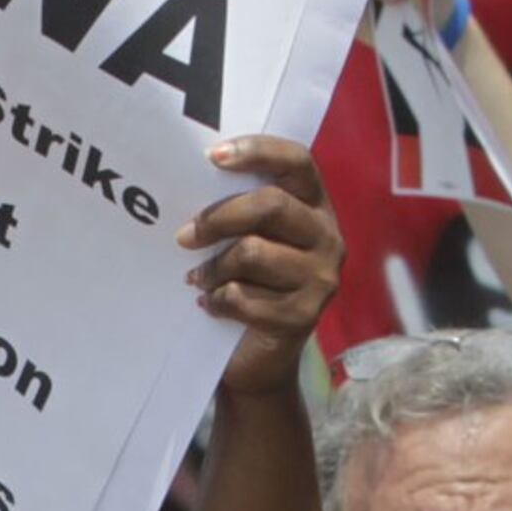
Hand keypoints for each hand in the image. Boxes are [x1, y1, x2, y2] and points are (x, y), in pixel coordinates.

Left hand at [182, 135, 339, 399]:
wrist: (258, 359)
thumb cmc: (247, 286)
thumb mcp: (246, 241)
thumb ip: (237, 211)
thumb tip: (184, 182)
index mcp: (315, 206)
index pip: (297, 162)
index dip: (258, 151)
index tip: (213, 156)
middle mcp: (327, 237)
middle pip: (271, 205)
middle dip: (218, 218)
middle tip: (183, 237)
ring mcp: (321, 278)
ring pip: (253, 253)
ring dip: (213, 268)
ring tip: (198, 279)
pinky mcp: (304, 316)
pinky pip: (243, 298)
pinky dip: (217, 302)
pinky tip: (210, 306)